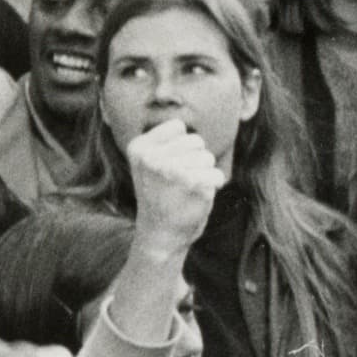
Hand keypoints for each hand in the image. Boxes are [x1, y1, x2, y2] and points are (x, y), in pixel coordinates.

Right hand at [124, 118, 225, 250]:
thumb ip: (163, 140)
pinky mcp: (195, 186)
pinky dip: (214, 184)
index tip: (167, 166)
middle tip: (178, 181)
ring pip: (208, 157)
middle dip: (194, 158)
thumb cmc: (159, 194)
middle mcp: (152, 159)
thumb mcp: (148, 162)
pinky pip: (218, 174)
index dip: (180, 145)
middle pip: (196, 140)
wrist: (160, 233)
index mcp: (139, 148)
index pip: (178, 126)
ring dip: (203, 172)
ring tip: (186, 189)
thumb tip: (184, 123)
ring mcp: (173, 172)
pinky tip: (198, 196)